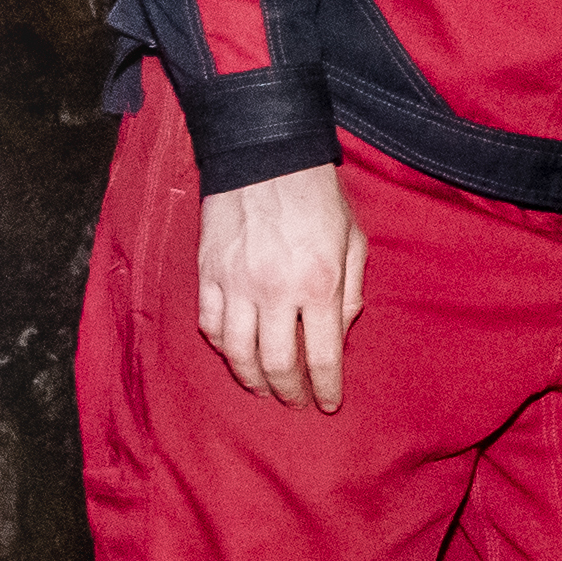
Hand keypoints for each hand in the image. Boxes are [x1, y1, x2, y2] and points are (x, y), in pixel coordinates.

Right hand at [194, 161, 367, 412]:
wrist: (265, 157)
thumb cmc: (317, 197)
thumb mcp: (353, 241)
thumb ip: (350, 291)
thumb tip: (340, 333)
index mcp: (318, 284)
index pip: (322, 356)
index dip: (326, 388)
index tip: (330, 403)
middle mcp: (274, 291)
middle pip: (277, 364)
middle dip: (289, 392)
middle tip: (297, 403)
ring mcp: (235, 284)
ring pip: (237, 353)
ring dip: (252, 380)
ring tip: (265, 389)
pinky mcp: (208, 274)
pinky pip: (211, 325)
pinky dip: (223, 348)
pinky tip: (236, 355)